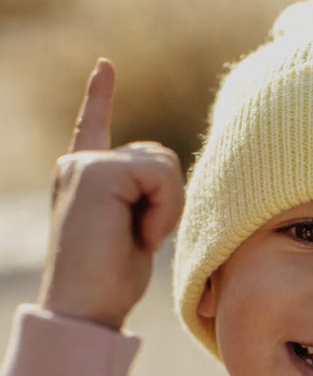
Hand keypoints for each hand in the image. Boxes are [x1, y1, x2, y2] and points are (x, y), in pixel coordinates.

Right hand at [37, 59, 184, 328]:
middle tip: (145, 236)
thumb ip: (143, 196)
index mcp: (86, 178)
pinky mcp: (95, 171)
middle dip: (169, 198)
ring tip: (142, 236)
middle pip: (160, 156)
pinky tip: (142, 235)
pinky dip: (165, 209)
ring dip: (168, 205)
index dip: (99, 97)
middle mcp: (79, 163)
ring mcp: (84, 164)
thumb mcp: (133, 232)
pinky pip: (161, 174)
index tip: (105, 66)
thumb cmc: (111, 281)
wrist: (85, 309)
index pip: (95, 127)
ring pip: (165, 163)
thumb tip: (166, 173)